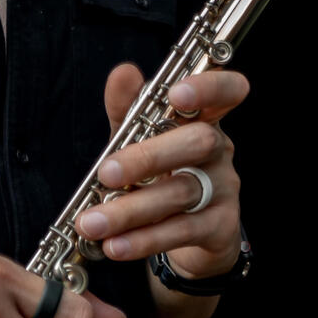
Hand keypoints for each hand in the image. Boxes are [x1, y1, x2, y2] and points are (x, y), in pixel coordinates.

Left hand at [75, 66, 247, 281]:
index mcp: (204, 119)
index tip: (177, 94)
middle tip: (107, 173)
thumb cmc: (162, 174)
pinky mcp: (221, 227)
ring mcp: (224, 189)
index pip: (225, 92)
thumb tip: (123, 72)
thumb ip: (130, 108)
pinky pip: (182, 231)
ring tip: (92, 223)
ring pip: (182, 192)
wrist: (187, 237)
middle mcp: (219, 150)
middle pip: (198, 142)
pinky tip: (115, 245)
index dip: (208, 88)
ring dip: (131, 209)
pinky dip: (144, 240)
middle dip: (149, 156)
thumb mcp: (140, 138)